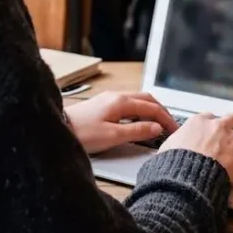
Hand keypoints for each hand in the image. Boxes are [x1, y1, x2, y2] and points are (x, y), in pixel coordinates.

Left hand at [65, 92, 179, 154]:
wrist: (58, 129)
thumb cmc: (82, 133)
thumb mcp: (113, 136)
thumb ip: (137, 131)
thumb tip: (156, 128)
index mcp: (121, 102)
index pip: (152, 107)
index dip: (166, 119)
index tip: (174, 130)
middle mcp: (116, 96)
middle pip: (147, 99)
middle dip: (161, 111)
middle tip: (170, 125)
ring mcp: (108, 99)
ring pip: (137, 100)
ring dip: (151, 110)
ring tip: (158, 124)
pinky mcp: (102, 105)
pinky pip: (128, 104)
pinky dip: (139, 112)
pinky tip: (139, 122)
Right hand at [160, 112, 232, 182]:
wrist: (186, 178)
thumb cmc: (174, 164)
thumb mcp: (167, 148)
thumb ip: (173, 143)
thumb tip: (167, 148)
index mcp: (198, 122)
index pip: (210, 117)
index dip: (213, 124)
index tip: (213, 130)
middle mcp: (218, 127)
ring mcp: (232, 140)